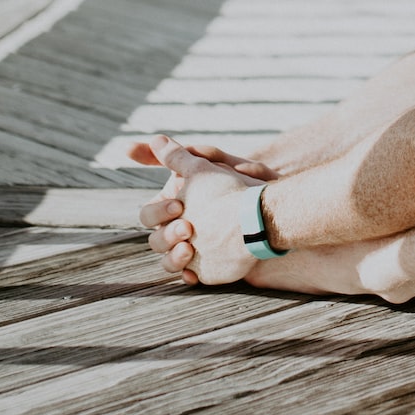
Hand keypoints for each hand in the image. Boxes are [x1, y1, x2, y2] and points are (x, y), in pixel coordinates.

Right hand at [131, 135, 270, 285]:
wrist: (265, 214)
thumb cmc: (235, 187)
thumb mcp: (207, 166)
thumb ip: (178, 155)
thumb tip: (156, 139)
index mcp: (175, 207)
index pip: (149, 213)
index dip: (158, 210)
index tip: (178, 203)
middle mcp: (179, 228)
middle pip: (155, 238)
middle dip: (167, 234)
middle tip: (188, 227)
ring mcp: (190, 249)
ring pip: (166, 260)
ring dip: (173, 256)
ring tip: (189, 248)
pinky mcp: (203, 268)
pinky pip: (186, 276)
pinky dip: (186, 273)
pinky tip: (193, 270)